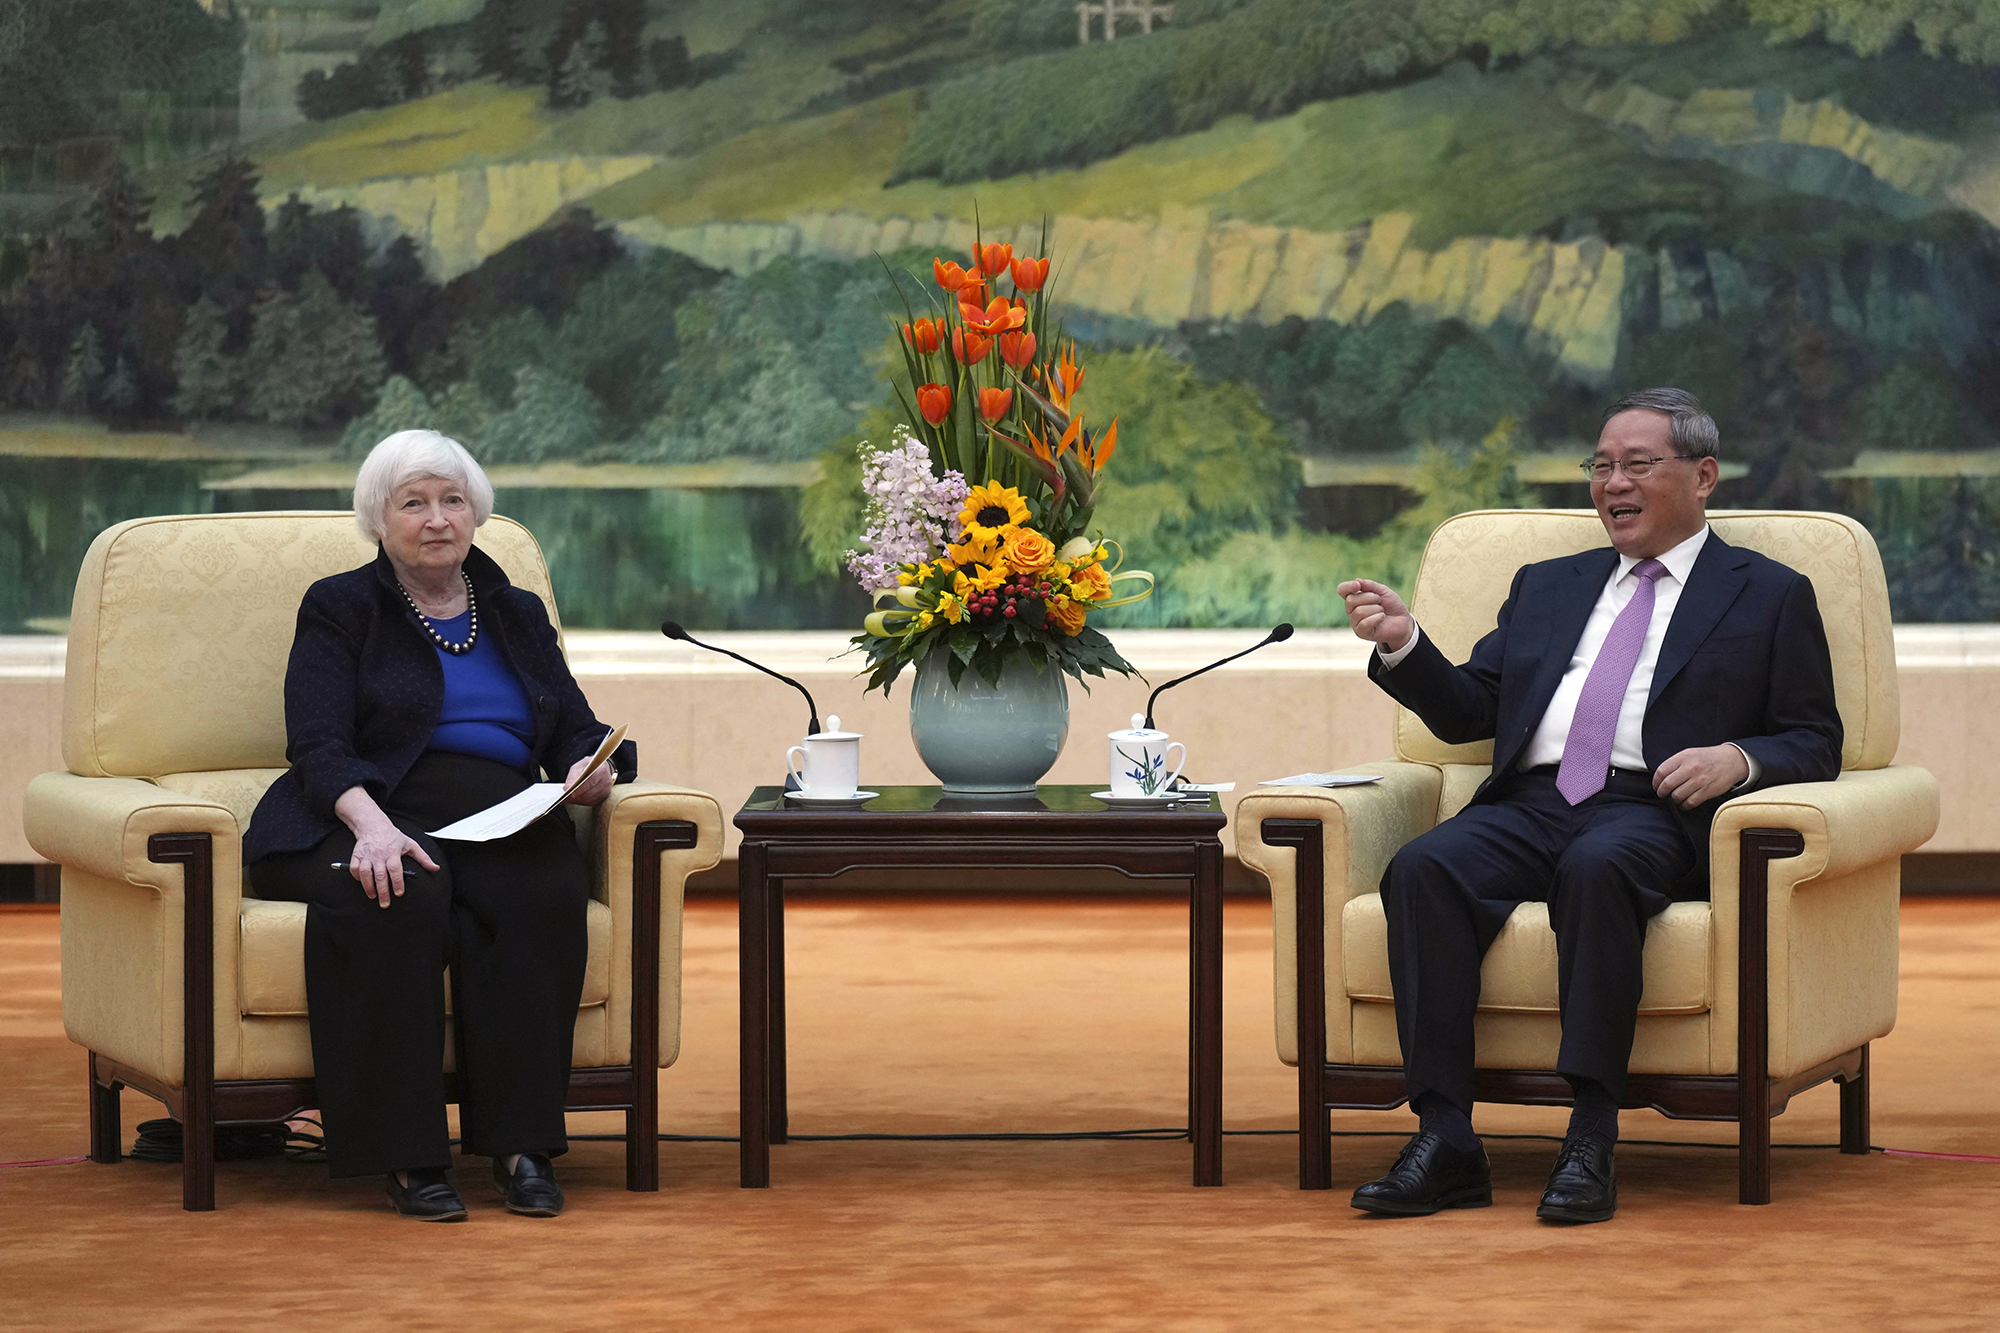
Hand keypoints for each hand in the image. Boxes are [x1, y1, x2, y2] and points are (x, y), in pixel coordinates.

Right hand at [334, 784, 439, 906]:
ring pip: (365, 873)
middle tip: (385, 903)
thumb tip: (435, 868)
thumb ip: (424, 858)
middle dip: (382, 891)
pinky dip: (356, 877)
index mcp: (393, 852)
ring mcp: (366, 855)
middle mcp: (379, 854)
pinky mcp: (356, 855)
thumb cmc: (393, 836)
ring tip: (373, 896)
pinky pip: (354, 869)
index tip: (399, 893)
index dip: (397, 882)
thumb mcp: (411, 844)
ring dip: (368, 887)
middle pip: (380, 875)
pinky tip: (362, 883)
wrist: (374, 825)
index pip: (395, 869)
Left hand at [564, 754, 613, 806]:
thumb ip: (572, 777)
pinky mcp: (605, 796)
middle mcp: (606, 780)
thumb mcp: (578, 767)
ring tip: (569, 799)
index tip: (571, 793)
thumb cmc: (588, 766)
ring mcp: (607, 789)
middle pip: (590, 793)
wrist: (599, 767)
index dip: (580, 789)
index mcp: (601, 770)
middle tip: (566, 798)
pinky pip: (592, 802)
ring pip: (590, 799)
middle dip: (577, 797)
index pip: (590, 782)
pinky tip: (576, 800)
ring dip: (578, 800)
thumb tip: (566, 788)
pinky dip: (583, 802)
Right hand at [1338, 578, 1414, 651]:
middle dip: (1370, 597)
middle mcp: (1351, 610)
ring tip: (1382, 611)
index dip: (1347, 586)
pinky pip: (1364, 623)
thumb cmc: (1391, 605)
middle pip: (1351, 600)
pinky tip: (1382, 618)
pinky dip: (1376, 618)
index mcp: (1355, 598)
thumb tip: (1357, 581)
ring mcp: (1355, 622)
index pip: (1342, 590)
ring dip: (1376, 609)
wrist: (1403, 621)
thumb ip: (1370, 585)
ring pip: (1359, 612)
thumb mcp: (1383, 591)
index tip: (1358, 585)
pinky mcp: (1361, 633)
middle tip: (1380, 601)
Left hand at [1653, 745, 1749, 809]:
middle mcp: (1691, 768)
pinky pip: (1690, 802)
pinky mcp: (1707, 791)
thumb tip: (1661, 777)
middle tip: (1662, 794)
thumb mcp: (1690, 754)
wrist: (1732, 761)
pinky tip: (1684, 804)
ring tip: (1675, 798)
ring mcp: (1699, 780)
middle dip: (1662, 792)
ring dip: (1673, 800)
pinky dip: (1684, 806)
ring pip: (1677, 795)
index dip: (1656, 781)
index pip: (1661, 771)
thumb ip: (1676, 763)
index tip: (1656, 786)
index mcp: (1684, 757)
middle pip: (1667, 785)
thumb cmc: (1709, 758)